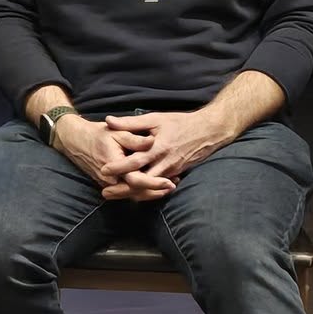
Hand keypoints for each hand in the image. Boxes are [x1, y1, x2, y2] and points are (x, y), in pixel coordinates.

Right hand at [51, 117, 171, 201]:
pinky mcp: (109, 184)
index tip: (169, 181)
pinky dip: (141, 191)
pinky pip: (127, 192)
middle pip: (136, 192)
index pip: (136, 181)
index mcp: (113, 165)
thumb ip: (134, 139)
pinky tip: (154, 187)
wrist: (75, 140)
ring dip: (150, 193)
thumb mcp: (116, 132)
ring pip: (132, 195)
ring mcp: (108, 183)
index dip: (154, 183)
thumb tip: (152, 141)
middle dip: (156, 191)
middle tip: (173, 186)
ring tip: (168, 188)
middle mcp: (110, 179)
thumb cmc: (97, 134)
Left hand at [97, 110, 232, 198]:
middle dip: (123, 189)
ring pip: (149, 187)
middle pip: (141, 182)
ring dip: (133, 192)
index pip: (135, 162)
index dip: (118, 167)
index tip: (103, 170)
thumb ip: (131, 123)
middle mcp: (165, 163)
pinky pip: (158, 186)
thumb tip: (109, 121)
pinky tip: (133, 192)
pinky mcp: (176, 174)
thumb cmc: (181, 123)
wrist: (209, 131)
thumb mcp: (155, 119)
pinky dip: (146, 190)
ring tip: (114, 194)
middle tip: (105, 192)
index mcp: (158, 149)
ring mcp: (171, 171)